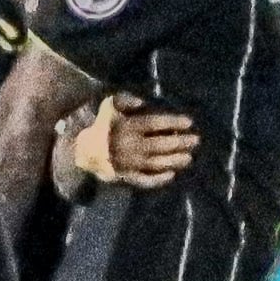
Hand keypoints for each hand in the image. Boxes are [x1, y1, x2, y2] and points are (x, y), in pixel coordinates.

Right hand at [73, 93, 198, 188]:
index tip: (189, 122)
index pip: (155, 124)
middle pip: (161, 144)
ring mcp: (129, 164)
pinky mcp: (127, 177)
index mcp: (127, 127)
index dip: (173, 123)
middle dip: (180, 142)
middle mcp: (130, 146)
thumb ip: (125, 100)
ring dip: (175, 161)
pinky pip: (145, 180)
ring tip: (189, 158)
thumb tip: (143, 102)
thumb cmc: (101, 125)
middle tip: (196, 141)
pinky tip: (172, 175)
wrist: (83, 151)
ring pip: (157, 163)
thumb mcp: (108, 106)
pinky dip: (159, 179)